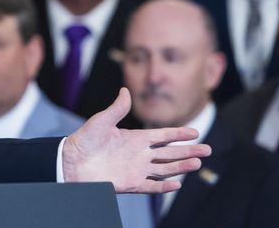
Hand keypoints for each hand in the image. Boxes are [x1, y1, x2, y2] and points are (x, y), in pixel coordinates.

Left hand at [61, 88, 210, 192]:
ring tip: (198, 163)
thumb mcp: (101, 121)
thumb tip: (125, 90)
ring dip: (181, 167)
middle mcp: (139, 154)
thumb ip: (117, 108)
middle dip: (188, 151)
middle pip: (169, 153)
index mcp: (134, 138)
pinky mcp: (130, 184)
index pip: (162, 136)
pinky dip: (164, 186)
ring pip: (165, 169)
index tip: (195, 132)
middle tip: (208, 150)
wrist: (70, 162)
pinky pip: (151, 186)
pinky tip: (178, 184)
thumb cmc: (84, 140)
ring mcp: (136, 169)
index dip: (178, 134)